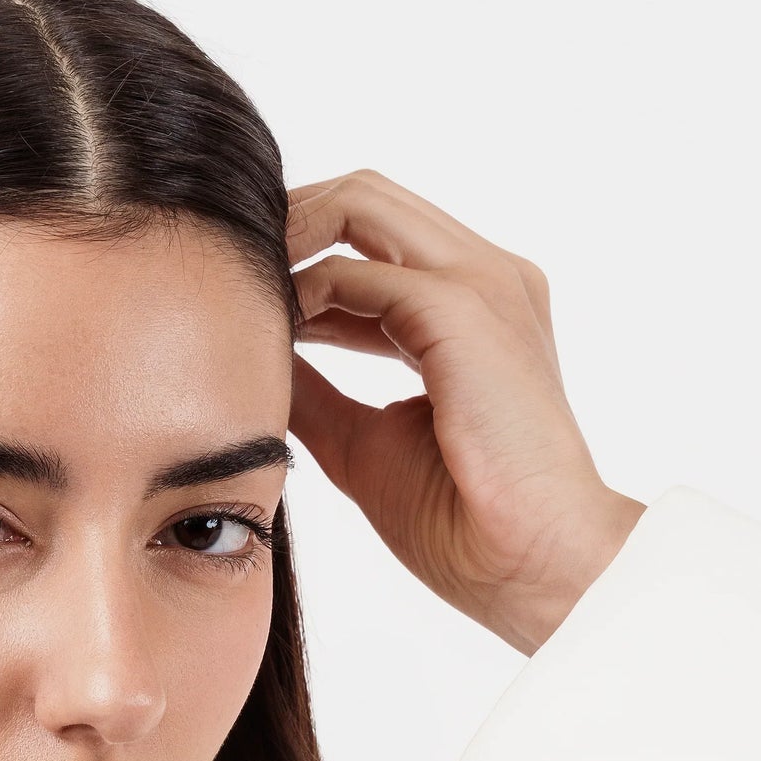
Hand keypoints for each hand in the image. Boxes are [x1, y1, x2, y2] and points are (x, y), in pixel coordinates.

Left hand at [286, 171, 642, 653]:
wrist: (532, 564)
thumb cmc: (463, 521)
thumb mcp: (361, 440)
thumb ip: (314, 389)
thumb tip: (254, 361)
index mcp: (473, 305)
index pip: (375, 234)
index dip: (301, 251)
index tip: (244, 293)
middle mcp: (485, 276)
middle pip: (366, 195)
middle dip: (287, 220)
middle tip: (228, 271)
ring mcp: (483, 283)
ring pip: (361, 203)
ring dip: (288, 238)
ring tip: (240, 293)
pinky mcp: (465, 309)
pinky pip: (359, 270)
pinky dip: (303, 291)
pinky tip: (271, 332)